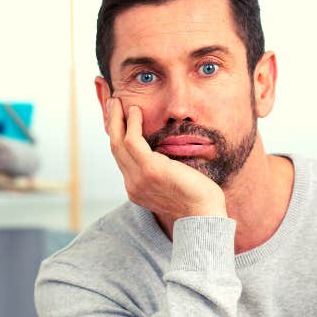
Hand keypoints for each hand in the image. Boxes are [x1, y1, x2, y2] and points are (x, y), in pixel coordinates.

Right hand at [106, 98, 226, 220]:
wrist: (205, 215)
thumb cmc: (198, 200)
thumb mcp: (173, 184)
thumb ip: (163, 171)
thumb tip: (166, 156)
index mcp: (137, 189)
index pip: (122, 159)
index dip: (118, 137)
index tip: (117, 120)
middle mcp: (133, 185)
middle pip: (115, 148)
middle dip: (111, 124)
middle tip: (111, 104)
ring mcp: (139, 179)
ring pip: (118, 142)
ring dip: (116, 119)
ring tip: (117, 101)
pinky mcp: (150, 169)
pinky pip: (133, 140)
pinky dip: (132, 123)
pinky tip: (135, 110)